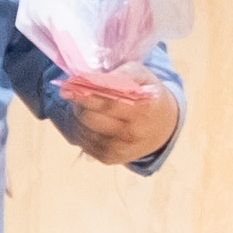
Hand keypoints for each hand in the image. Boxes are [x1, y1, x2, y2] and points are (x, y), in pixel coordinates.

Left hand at [59, 71, 180, 164]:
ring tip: (87, 106)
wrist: (162, 128)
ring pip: (82, 129)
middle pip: (89, 116)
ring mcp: (120, 148)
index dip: (86, 93)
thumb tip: (90, 78)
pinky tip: (91, 121)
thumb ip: (121, 74)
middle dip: (78, 102)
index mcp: (144, 109)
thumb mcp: (143, 77)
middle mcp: (133, 132)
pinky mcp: (109, 158)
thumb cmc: (147, 95)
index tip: (70, 83)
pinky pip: (83, 141)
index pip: (107, 102)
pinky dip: (81, 129)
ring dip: (78, 115)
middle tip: (71, 91)